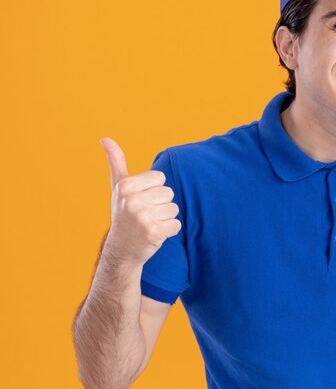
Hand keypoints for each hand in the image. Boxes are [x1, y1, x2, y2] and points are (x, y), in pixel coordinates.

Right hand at [100, 137, 181, 266]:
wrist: (121, 250)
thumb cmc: (123, 214)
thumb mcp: (118, 187)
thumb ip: (116, 162)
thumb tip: (105, 138)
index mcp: (125, 186)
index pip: (160, 178)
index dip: (153, 190)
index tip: (140, 201)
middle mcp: (132, 200)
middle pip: (168, 193)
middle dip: (160, 205)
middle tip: (144, 215)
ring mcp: (143, 217)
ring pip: (174, 209)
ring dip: (165, 218)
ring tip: (149, 224)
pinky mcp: (154, 232)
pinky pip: (176, 225)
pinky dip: (169, 231)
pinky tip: (154, 235)